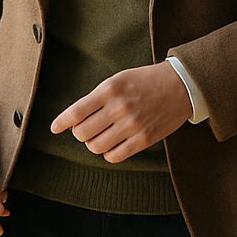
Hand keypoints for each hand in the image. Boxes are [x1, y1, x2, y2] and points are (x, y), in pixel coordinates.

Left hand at [51, 62, 191, 163]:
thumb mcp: (119, 79)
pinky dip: (108, 153)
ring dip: (94, 144)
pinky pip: (115, 156)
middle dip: (80, 133)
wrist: (181, 86)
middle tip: (86, 129)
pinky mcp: (144, 139)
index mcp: (110, 89)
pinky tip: (113, 145)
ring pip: (96, 147)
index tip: (54, 128)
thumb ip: (98, 97)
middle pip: (82, 133)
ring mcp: (132, 125)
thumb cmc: (146, 81)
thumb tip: (74, 119)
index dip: (61, 123)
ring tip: (101, 136)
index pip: (76, 112)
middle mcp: (119, 107)